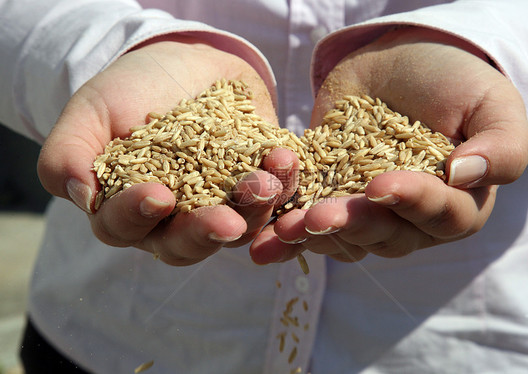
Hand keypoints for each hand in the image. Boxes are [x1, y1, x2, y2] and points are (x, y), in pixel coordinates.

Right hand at [37, 37, 298, 265]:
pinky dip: (284, 186)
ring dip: (254, 211)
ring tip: (265, 181)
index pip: (123, 228)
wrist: (185, 65)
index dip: (137, 216)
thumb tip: (81, 198)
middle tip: (226, 221)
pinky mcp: (255, 189)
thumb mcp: (91, 111)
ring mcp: (218, 207)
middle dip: (206, 233)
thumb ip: (69, 155)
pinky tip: (285, 161)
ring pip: (237, 230)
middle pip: (185, 246)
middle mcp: (173, 220)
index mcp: (126, 209)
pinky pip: (274, 200)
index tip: (157, 194)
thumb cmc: (131, 90)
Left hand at [250, 27, 527, 262]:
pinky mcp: (328, 196)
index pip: (441, 216)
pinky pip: (308, 223)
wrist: (399, 61)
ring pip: (344, 239)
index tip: (381, 184)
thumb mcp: (491, 102)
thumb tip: (467, 176)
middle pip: (386, 236)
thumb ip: (500, 145)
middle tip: (318, 217)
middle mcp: (411, 219)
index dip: (412, 204)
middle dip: (352, 225)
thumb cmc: (454, 80)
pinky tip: (260, 240)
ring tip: (282, 229)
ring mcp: (367, 212)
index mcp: (457, 203)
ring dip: (312, 237)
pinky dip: (285, 233)